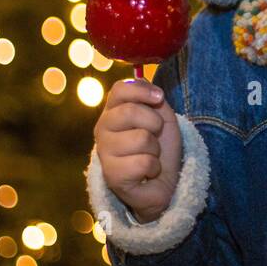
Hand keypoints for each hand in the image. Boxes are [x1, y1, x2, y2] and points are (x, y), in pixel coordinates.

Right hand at [94, 78, 182, 222]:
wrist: (163, 182)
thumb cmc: (159, 147)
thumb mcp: (161, 116)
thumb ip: (152, 98)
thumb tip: (144, 83)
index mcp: (113, 112)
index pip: (119, 89)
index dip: (142, 90)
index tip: (159, 98)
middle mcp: (102, 129)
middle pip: (130, 111)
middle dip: (154, 123)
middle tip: (155, 135)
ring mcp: (104, 153)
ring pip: (141, 138)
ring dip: (155, 149)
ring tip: (151, 156)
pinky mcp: (111, 176)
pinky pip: (144, 162)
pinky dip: (154, 167)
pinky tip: (147, 172)